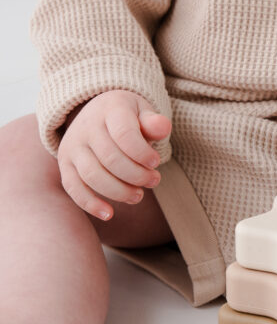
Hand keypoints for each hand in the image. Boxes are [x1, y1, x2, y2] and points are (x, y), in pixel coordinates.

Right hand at [57, 89, 171, 220]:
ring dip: (119, 191)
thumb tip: (163, 128)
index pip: (124, 134)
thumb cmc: (128, 116)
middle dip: (136, 175)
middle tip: (154, 181)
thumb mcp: (143, 111)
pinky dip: (90, 204)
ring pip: (93, 175)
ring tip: (138, 195)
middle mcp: (86, 127)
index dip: (142, 153)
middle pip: (110, 158)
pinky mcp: (65, 164)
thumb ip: (153, 122)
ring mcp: (73, 146)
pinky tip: (109, 214)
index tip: (156, 163)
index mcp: (110, 109)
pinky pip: (73, 187)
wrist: (98, 111)